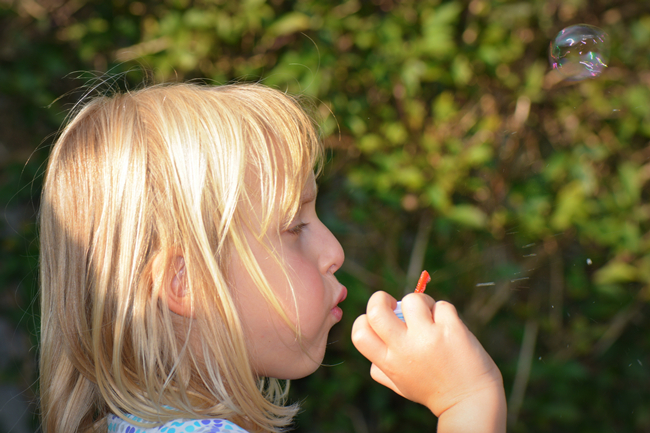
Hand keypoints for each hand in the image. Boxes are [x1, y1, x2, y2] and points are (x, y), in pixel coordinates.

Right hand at [351, 291, 505, 431]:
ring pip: (412, 299)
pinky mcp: (451, 329)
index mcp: (389, 363)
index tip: (380, 321)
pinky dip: (444, 312)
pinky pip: (441, 305)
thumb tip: (372, 341)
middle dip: (381, 298)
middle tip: (396, 305)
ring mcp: (428, 337)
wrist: (470, 401)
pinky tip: (449, 327)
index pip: (359, 332)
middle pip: (376, 309)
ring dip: (422, 303)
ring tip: (430, 317)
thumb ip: (381, 367)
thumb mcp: (400, 384)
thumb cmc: (433, 390)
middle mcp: (404, 349)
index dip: (365, 320)